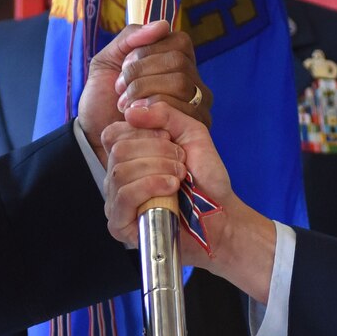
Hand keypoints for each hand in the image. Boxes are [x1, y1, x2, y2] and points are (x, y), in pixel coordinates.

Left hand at [77, 21, 207, 158]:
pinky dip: (154, 111)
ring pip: (181, 84)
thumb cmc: (103, 101)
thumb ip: (129, 38)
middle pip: (178, 62)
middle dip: (142, 73)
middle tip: (121, 90)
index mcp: (177, 61)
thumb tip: (163, 24)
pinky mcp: (195, 129)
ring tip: (126, 106)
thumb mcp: (107, 62)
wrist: (95, 139)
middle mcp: (193, 81)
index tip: (124, 67)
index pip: (178, 42)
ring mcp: (198, 105)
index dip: (147, 52)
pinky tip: (137, 119)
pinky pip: (183, 111)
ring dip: (145, 92)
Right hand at [102, 104, 277, 299]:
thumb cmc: (205, 178)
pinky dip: (149, 186)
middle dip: (157, 152)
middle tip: (181, 163)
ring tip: (180, 177)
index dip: (145, 132)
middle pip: (118, 150)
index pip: (114, 133)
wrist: (222, 213)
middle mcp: (117, 178)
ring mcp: (116, 202)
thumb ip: (165, 114)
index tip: (171, 142)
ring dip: (157, 169)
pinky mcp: (120, 225)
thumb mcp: (191, 134)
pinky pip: (123, 197)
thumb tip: (131, 110)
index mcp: (128, 157)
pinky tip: (171, 188)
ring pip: (120, 172)